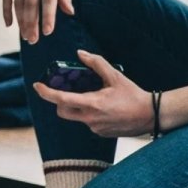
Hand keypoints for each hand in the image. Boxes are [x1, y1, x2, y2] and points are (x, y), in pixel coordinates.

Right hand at [3, 0, 74, 43]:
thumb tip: (69, 12)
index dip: (48, 16)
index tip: (48, 32)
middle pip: (31, 3)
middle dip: (32, 24)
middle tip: (33, 40)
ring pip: (18, 2)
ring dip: (21, 21)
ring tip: (25, 36)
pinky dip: (7, 11)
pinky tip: (9, 24)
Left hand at [31, 50, 151, 136]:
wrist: (150, 116)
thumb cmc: (133, 95)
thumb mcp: (116, 76)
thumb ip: (96, 64)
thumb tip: (80, 54)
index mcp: (91, 104)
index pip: (61, 100)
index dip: (46, 93)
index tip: (37, 86)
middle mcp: (89, 119)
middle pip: (62, 111)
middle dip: (60, 101)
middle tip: (66, 90)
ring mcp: (94, 128)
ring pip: (75, 116)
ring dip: (77, 106)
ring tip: (94, 96)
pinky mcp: (100, 133)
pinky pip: (87, 122)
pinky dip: (89, 113)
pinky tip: (104, 107)